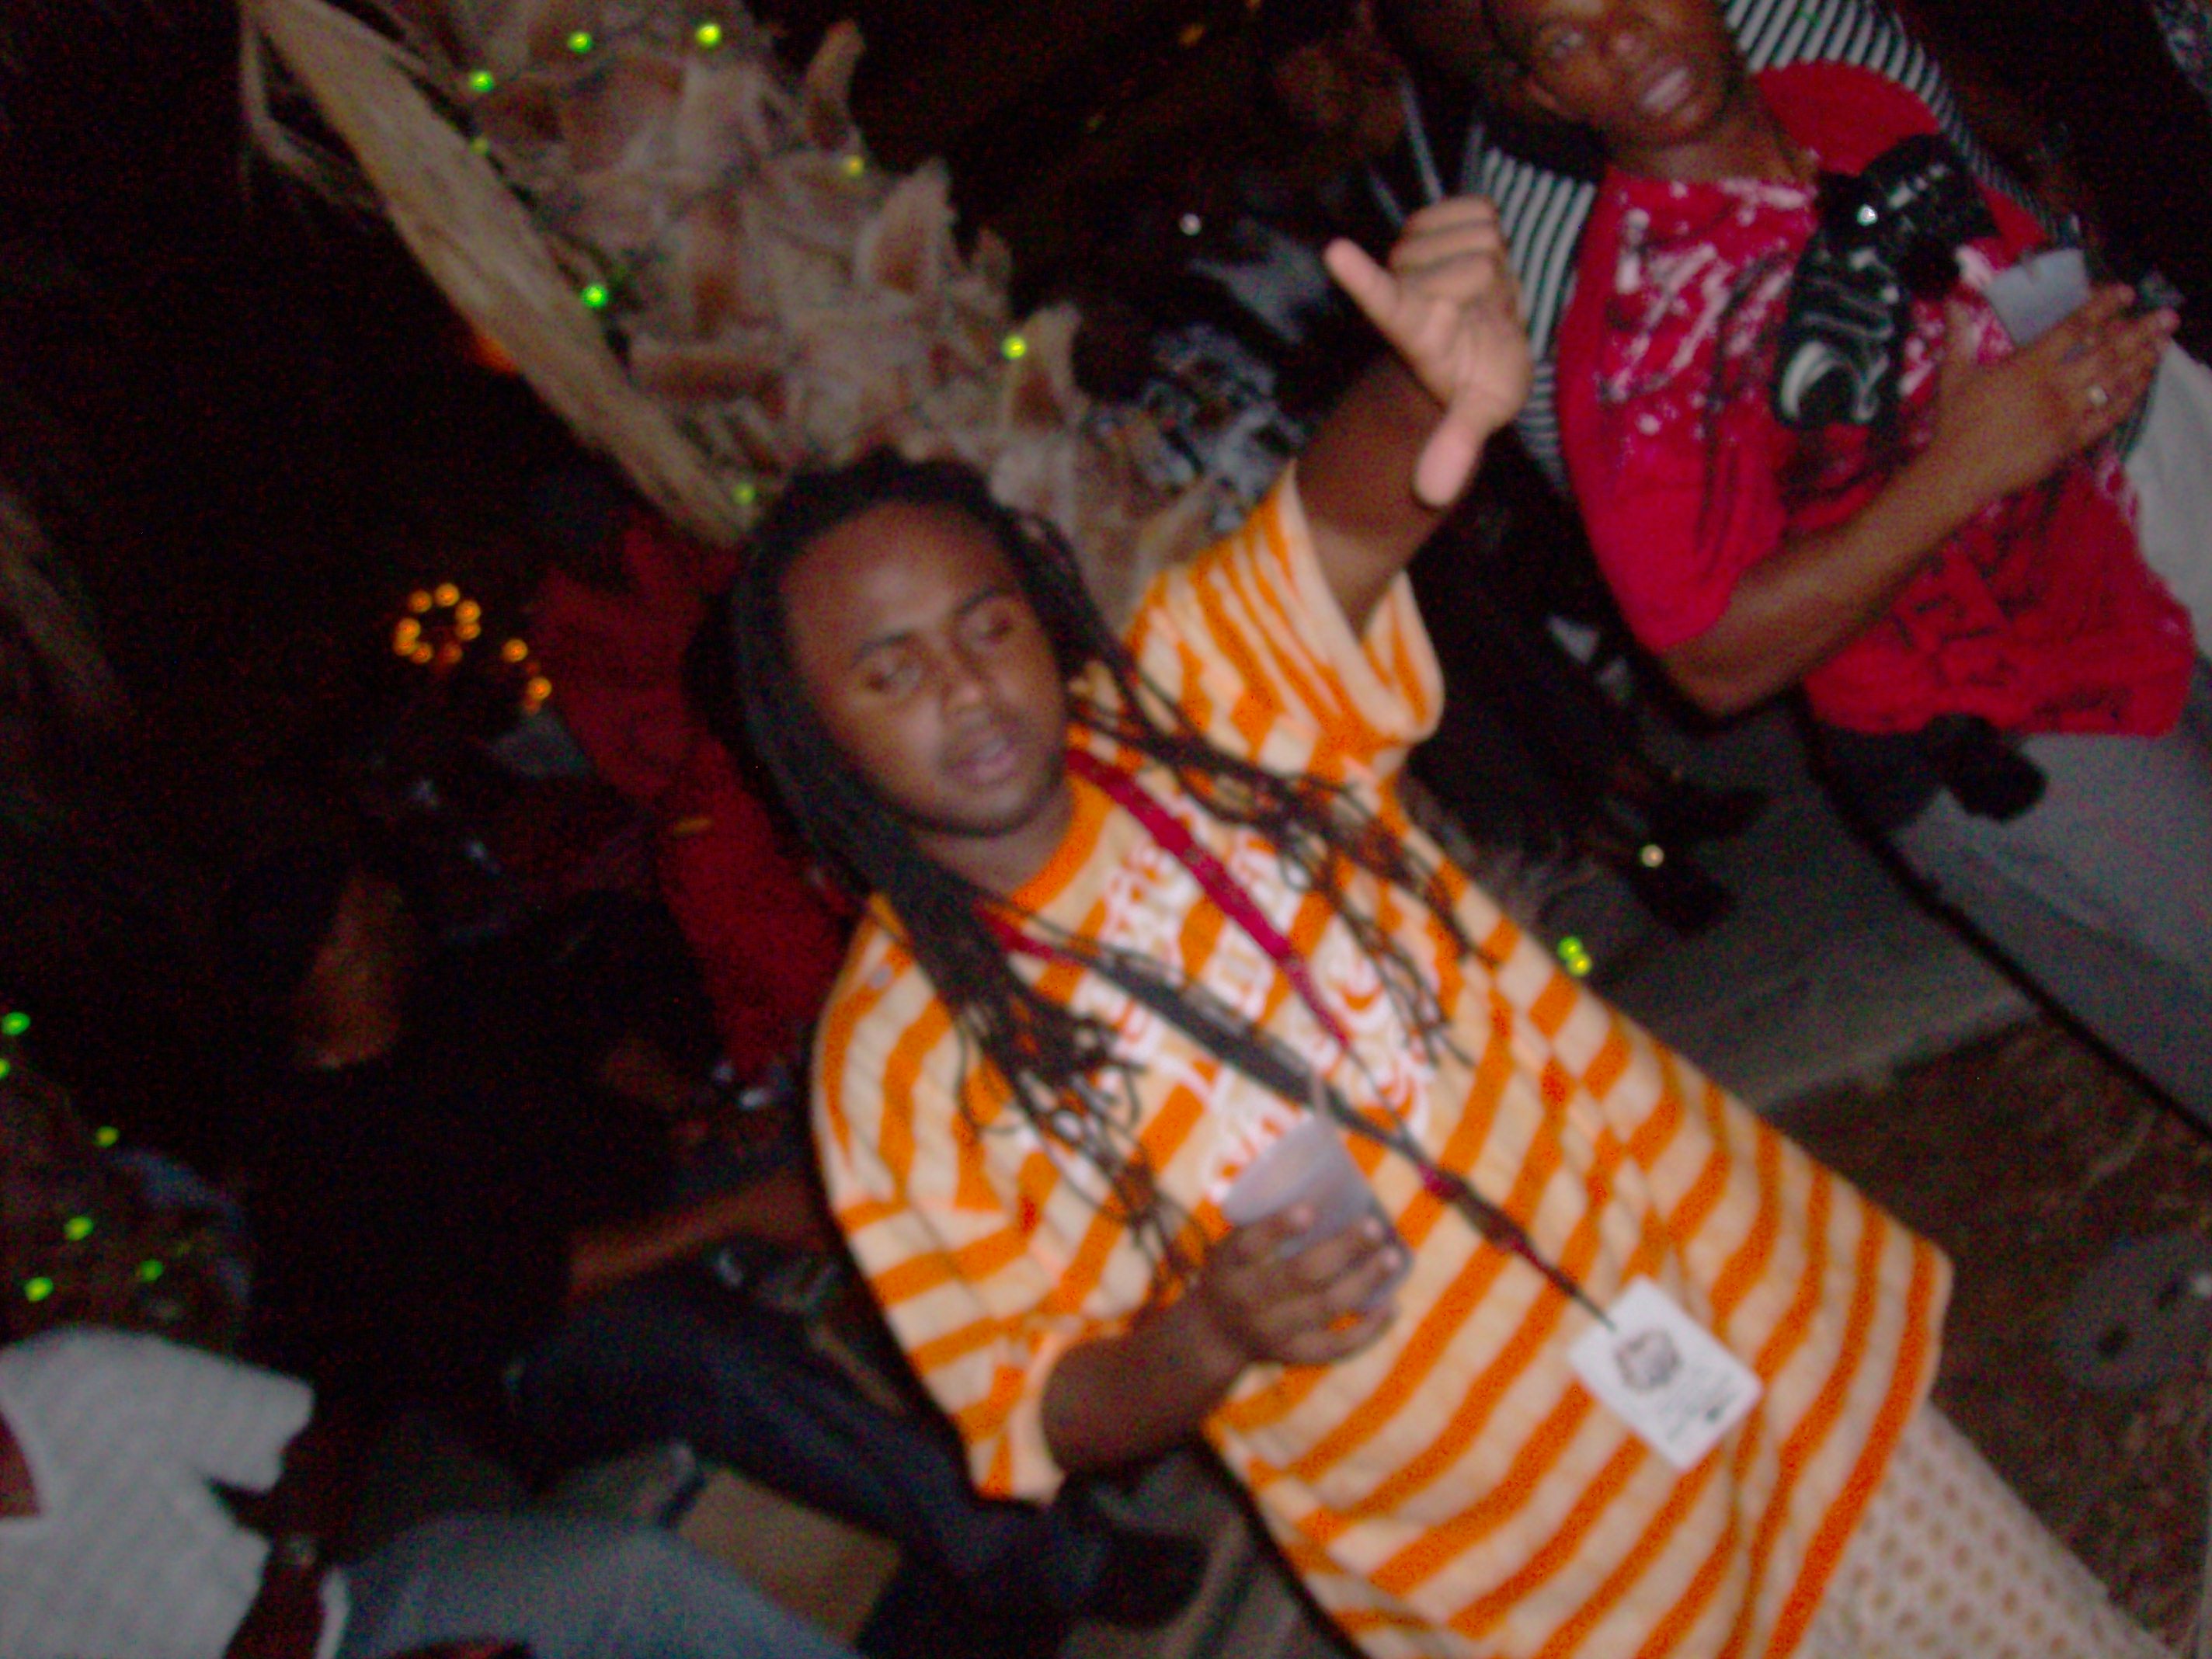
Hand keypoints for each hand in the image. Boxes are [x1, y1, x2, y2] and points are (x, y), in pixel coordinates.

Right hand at [1190, 1209, 1404, 1370]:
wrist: (1216, 1335)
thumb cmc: (1235, 1271)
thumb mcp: (1231, 1243)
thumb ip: (1264, 1216)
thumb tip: (1321, 1170)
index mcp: (1229, 1264)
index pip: (1250, 1244)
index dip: (1279, 1227)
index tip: (1309, 1208)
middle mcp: (1249, 1300)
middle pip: (1300, 1275)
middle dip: (1342, 1249)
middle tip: (1374, 1227)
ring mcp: (1274, 1332)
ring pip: (1326, 1308)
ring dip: (1365, 1281)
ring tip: (1392, 1257)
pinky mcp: (1296, 1356)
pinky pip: (1338, 1347)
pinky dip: (1370, 1329)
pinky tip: (1393, 1305)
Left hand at [1324, 197, 1532, 506]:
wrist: (1483, 344)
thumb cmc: (1478, 379)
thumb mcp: (1478, 414)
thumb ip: (1454, 444)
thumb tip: (1432, 495)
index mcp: (1412, 328)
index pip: (1383, 300)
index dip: (1363, 279)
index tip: (1335, 255)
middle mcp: (1411, 284)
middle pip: (1474, 267)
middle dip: (1490, 291)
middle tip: (1483, 315)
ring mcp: (1420, 250)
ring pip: (1479, 237)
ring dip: (1490, 262)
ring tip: (1481, 292)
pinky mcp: (1440, 218)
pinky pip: (1478, 207)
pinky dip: (1486, 227)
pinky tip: (1478, 255)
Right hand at [1925, 284, 2174, 509]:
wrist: (1958, 471)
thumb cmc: (1954, 422)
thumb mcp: (1954, 373)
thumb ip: (1958, 335)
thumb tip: (1950, 302)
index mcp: (2029, 364)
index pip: (2075, 326)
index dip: (2103, 306)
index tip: (2125, 292)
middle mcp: (2055, 385)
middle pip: (2108, 351)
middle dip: (2141, 331)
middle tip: (2167, 316)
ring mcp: (2067, 414)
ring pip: (2115, 381)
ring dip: (2142, 360)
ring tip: (2163, 345)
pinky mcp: (2071, 440)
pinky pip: (2109, 416)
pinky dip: (2129, 397)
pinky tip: (2141, 384)